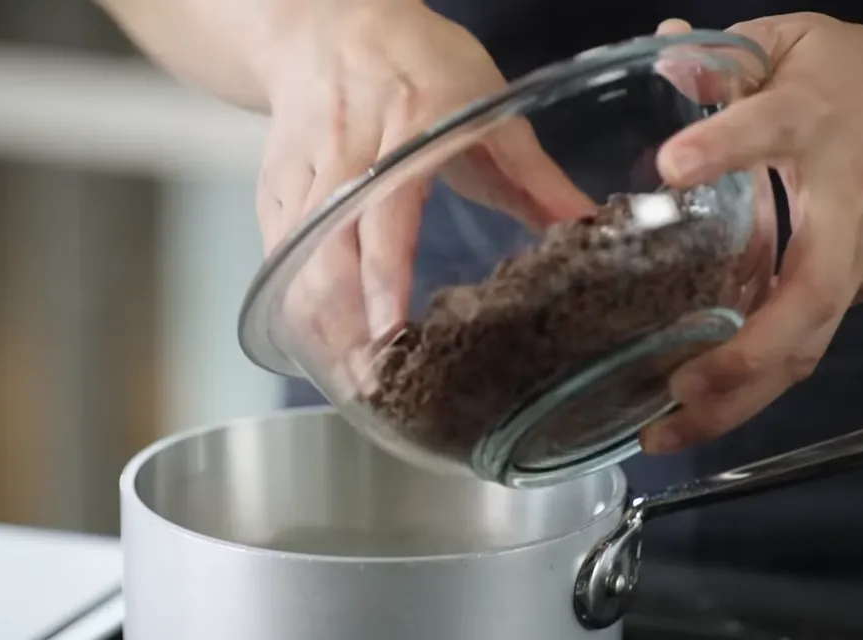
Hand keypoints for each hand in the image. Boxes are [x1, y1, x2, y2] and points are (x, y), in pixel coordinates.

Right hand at [255, 0, 591, 396]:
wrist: (330, 24)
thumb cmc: (416, 61)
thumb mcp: (488, 101)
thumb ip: (535, 173)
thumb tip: (588, 228)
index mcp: (406, 126)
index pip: (387, 213)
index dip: (384, 276)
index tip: (390, 330)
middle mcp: (345, 152)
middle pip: (330, 249)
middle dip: (344, 321)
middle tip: (373, 381)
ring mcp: (302, 172)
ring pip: (297, 260)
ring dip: (319, 322)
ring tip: (351, 375)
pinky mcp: (274, 190)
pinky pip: (279, 255)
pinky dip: (298, 301)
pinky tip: (321, 340)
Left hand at [641, 14, 862, 453]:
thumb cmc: (861, 76)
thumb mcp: (790, 43)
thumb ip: (723, 57)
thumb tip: (661, 50)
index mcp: (815, 120)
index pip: (771, 128)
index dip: (724, 147)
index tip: (673, 167)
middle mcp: (844, 203)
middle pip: (807, 296)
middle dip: (742, 358)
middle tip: (671, 395)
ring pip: (810, 343)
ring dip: (741, 398)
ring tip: (666, 435)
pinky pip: (808, 339)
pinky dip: (756, 378)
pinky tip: (696, 404)